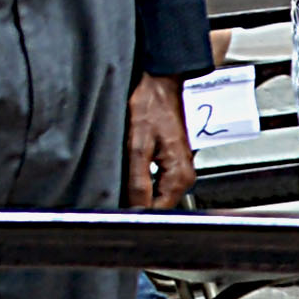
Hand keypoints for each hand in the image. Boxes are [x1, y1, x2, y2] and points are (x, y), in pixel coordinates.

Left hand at [124, 76, 193, 210]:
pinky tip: (129, 175)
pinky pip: (156, 185)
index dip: (135, 212)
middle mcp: (184, 177)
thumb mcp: (138, 146)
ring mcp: (179, 170)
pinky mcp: (172, 164)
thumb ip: (137, 181)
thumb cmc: (151, 108)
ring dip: (137, 194)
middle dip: (135, 204)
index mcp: (179, 176)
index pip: (156, 211)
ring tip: (120, 183)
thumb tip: (134, 208)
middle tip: (114, 194)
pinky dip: (141, 184)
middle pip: (157, 206)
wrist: (161, 86)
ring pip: (155, 196)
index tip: (115, 207)